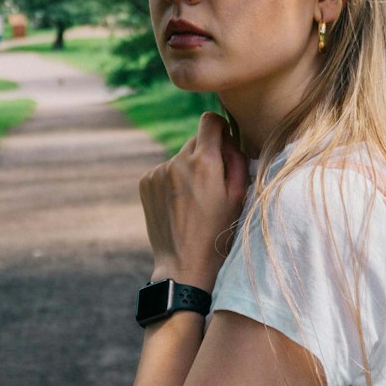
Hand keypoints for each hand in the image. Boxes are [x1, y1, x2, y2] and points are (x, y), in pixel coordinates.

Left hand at [139, 112, 249, 289]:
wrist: (184, 264)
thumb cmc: (219, 233)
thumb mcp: (240, 196)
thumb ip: (236, 159)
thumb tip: (227, 138)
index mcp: (204, 162)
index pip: (210, 121)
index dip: (220, 129)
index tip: (223, 144)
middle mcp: (177, 161)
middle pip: (195, 141)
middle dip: (206, 154)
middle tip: (213, 184)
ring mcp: (158, 172)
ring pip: (179, 157)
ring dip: (188, 170)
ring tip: (194, 201)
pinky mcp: (145, 183)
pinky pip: (165, 171)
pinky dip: (173, 181)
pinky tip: (179, 205)